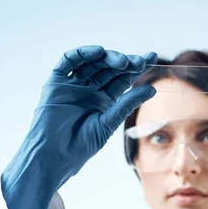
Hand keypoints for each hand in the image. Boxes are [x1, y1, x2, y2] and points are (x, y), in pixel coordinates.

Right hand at [1, 45, 156, 208]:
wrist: (55, 156)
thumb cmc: (81, 145)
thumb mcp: (109, 122)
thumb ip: (127, 104)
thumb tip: (153, 89)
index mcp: (104, 99)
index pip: (123, 78)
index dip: (137, 67)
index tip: (151, 58)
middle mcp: (89, 89)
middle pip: (110, 68)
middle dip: (125, 62)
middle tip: (139, 62)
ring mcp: (73, 84)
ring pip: (92, 62)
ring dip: (108, 57)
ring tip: (122, 61)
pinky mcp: (56, 82)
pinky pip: (69, 62)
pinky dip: (83, 53)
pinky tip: (98, 52)